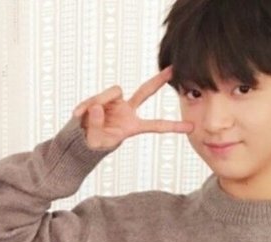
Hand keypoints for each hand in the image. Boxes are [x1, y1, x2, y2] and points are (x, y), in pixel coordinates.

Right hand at [72, 66, 193, 149]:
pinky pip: (98, 96)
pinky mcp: (102, 97)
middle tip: (173, 69)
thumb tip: (99, 107)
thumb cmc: (92, 143)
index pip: (156, 125)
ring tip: (86, 116)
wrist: (79, 137)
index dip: (173, 126)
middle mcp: (127, 111)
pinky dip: (88, 104)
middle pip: (145, 91)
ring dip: (100, 101)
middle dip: (159, 80)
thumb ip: (97, 126)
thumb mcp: (95, 141)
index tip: (191, 127)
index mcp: (132, 126)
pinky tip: (79, 114)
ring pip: (113, 92)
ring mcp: (115, 102)